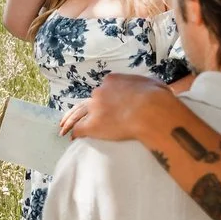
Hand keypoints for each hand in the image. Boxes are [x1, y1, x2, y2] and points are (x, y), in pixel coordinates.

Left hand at [59, 71, 174, 144]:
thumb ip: (148, 86)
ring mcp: (95, 108)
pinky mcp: (93, 124)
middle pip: (88, 100)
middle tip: (72, 116)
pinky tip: (72, 138)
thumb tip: (155, 88)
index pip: (104, 88)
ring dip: (69, 121)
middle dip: (81, 109)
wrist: (151, 111)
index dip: (103, 98)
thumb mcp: (154, 85)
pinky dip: (74, 133)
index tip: (104, 105)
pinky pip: (79, 128)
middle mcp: (100, 92)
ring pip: (77, 114)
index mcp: (113, 81)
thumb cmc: (158, 98)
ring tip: (62, 129)